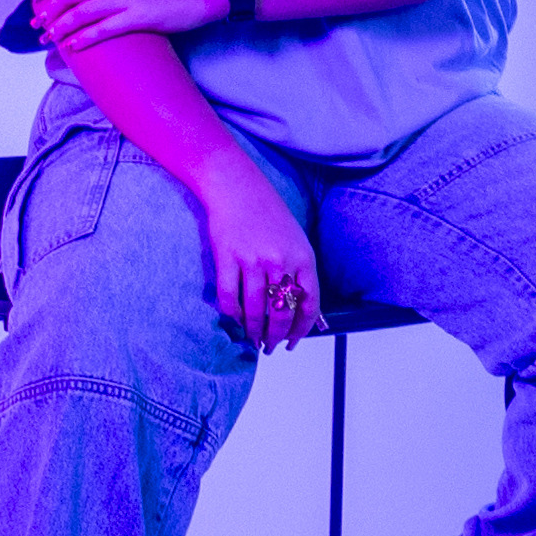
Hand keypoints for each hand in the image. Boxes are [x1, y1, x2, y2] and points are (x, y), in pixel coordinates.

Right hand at [190, 152, 323, 352]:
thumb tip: (299, 307)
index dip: (301, 329)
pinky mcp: (227, 258)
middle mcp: (280, 262)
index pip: (308, 305)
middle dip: (276, 336)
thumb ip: (300, 272)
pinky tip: (235, 321)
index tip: (293, 342)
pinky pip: (229, 297)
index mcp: (303, 258)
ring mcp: (253, 261)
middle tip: (270, 347)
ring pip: (255, 309)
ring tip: (253, 339)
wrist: (237, 188)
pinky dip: (232, 315)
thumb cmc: (269, 215)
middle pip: (281, 312)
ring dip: (254, 330)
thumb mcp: (297, 241)